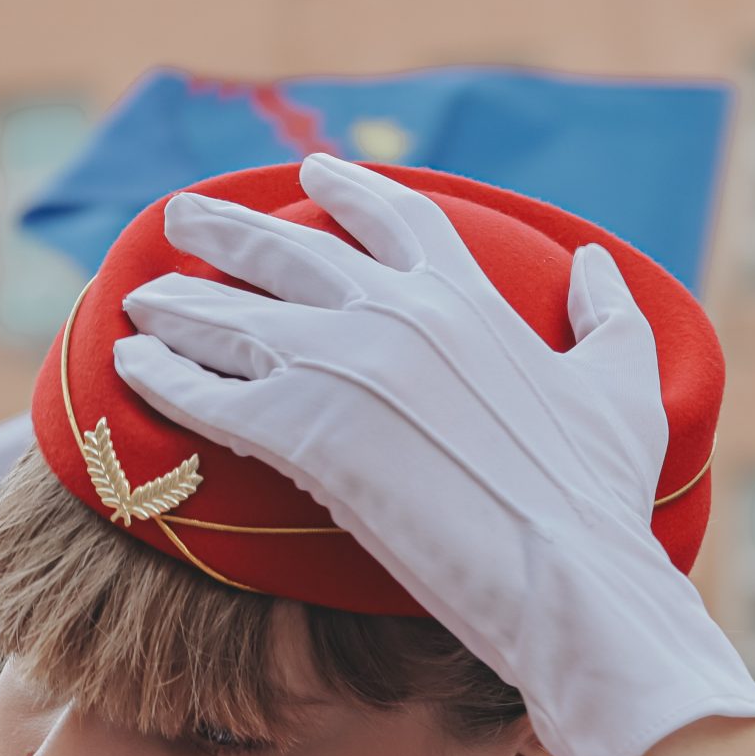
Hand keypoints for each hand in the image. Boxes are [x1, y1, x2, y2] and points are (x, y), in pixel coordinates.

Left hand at [112, 152, 754, 755]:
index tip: (309, 178)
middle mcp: (393, 312)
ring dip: (176, 304)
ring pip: (231, 317)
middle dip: (224, 231)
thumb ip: (606, 315)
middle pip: (285, 252)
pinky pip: (207, 394)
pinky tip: (129, 367)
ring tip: (139, 297)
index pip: (390, 216)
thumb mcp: (625, 384)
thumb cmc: (601, 498)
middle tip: (180, 218)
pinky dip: (162, 376)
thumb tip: (594, 266)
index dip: (345, 191)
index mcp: (464, 294)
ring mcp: (341, 368)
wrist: (568, 577)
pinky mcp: (302, 436)